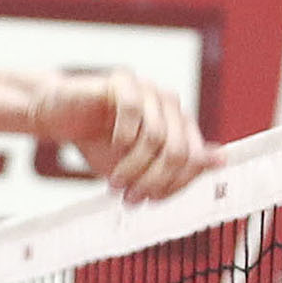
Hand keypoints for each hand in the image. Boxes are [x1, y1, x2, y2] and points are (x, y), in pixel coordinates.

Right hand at [33, 70, 208, 202]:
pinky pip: (133, 110)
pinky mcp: (123, 81)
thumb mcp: (139, 166)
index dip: (174, 185)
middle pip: (178, 151)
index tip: (148, 201)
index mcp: (179, 124)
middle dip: (153, 181)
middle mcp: (169, 104)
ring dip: (134, 167)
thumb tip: (221, 160)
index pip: (194, 159)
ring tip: (115, 182)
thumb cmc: (100, 142)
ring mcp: (148, 89)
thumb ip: (177, 166)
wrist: (60, 117)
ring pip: (155, 136)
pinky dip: (123, 136)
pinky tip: (113, 146)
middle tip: (130, 198)